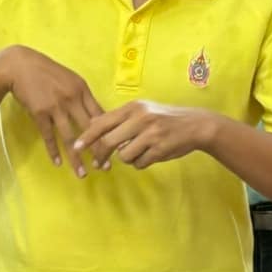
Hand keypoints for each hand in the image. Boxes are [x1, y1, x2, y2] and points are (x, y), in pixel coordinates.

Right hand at [0, 46, 105, 173]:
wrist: (20, 65)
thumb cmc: (46, 72)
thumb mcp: (70, 79)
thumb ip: (82, 96)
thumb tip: (96, 115)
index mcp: (82, 90)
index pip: (100, 115)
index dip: (109, 133)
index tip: (116, 148)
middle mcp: (72, 99)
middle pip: (89, 129)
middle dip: (99, 150)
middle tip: (105, 167)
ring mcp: (56, 107)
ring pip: (70, 137)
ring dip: (76, 158)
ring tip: (82, 173)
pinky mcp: (40, 113)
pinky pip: (49, 136)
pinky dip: (54, 151)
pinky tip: (58, 163)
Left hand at [72, 100, 211, 170]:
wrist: (195, 125)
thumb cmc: (165, 118)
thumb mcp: (142, 110)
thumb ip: (119, 118)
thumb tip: (93, 125)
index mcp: (133, 107)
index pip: (102, 122)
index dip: (87, 136)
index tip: (76, 147)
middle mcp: (141, 118)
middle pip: (109, 142)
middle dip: (101, 155)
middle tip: (98, 164)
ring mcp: (151, 134)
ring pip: (124, 156)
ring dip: (128, 158)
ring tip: (139, 151)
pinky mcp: (160, 149)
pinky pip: (139, 163)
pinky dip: (141, 162)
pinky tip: (151, 154)